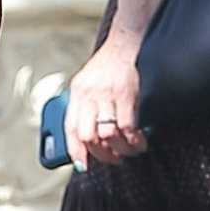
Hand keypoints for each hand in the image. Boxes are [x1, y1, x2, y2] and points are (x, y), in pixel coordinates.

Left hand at [66, 31, 146, 171]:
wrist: (123, 45)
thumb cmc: (106, 68)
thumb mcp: (87, 85)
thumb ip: (84, 107)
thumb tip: (88, 140)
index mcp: (76, 93)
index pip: (70, 128)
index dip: (75, 151)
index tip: (82, 166)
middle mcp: (88, 94)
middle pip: (87, 135)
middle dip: (100, 154)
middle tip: (112, 159)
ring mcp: (107, 95)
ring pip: (108, 134)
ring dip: (119, 150)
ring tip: (127, 153)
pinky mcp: (126, 95)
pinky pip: (127, 126)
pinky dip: (134, 140)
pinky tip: (139, 143)